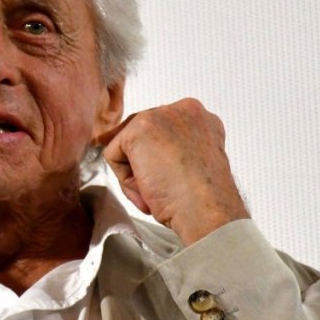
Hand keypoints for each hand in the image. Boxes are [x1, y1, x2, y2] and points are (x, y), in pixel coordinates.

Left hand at [95, 98, 249, 245]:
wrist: (206, 210)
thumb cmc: (203, 199)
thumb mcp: (193, 164)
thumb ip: (173, 149)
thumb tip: (142, 153)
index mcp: (199, 117)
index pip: (162, 131)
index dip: (158, 160)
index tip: (171, 179)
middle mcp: (183, 108)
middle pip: (142, 135)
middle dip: (146, 166)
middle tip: (167, 189)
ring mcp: (161, 115)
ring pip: (128, 147)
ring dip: (138, 175)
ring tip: (162, 189)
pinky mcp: (139, 129)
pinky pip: (113, 156)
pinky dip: (125, 180)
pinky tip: (150, 187)